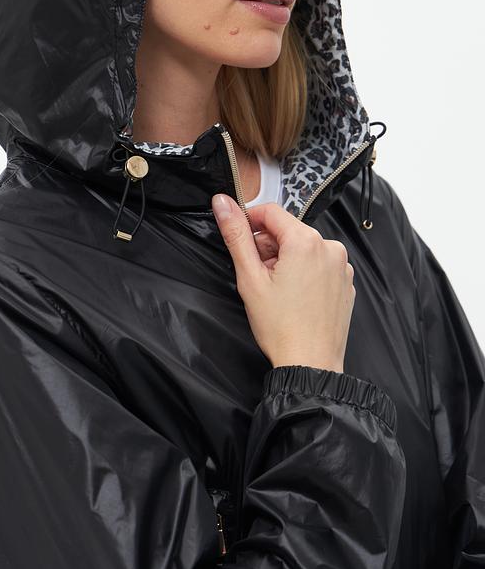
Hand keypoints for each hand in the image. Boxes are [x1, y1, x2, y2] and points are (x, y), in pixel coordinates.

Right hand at [211, 194, 354, 371]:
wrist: (310, 365)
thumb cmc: (280, 327)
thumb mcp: (250, 278)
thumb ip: (236, 235)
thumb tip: (222, 204)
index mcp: (306, 241)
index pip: (270, 212)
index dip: (249, 222)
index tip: (239, 241)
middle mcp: (329, 247)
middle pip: (288, 230)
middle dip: (267, 247)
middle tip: (257, 276)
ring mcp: (341, 266)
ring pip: (303, 248)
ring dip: (285, 260)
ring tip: (275, 290)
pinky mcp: (345, 282)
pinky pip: (319, 264)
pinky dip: (303, 272)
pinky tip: (294, 297)